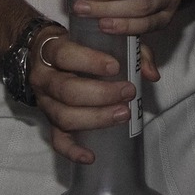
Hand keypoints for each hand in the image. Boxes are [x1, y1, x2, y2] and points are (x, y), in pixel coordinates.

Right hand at [26, 25, 161, 165]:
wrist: (46, 54)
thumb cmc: (80, 46)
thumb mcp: (102, 38)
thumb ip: (131, 50)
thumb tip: (151, 74)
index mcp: (52, 50)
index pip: (65, 55)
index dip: (90, 62)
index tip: (116, 67)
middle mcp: (44, 78)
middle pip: (66, 90)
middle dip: (101, 94)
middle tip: (128, 92)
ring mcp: (45, 103)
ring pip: (64, 116)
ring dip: (96, 118)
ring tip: (123, 114)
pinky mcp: (50, 122)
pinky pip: (57, 141)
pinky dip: (72, 151)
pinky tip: (90, 156)